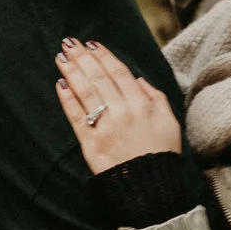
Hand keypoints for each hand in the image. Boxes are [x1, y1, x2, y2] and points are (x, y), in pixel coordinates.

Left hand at [55, 40, 182, 172]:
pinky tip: (60, 84)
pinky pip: (76, 117)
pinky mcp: (90, 142)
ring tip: (61, 57)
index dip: (104, 56)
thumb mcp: (170, 122)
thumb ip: (156, 97)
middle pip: (98, 78)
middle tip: (69, 42)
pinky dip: (67, 99)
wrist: (150, 187)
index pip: (119, 72)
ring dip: (71, 72)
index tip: (92, 44)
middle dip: (83, 58)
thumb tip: (139, 80)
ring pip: (85, 92)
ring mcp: (104, 126)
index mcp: (141, 104)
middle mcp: (122, 111)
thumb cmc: (161, 154)